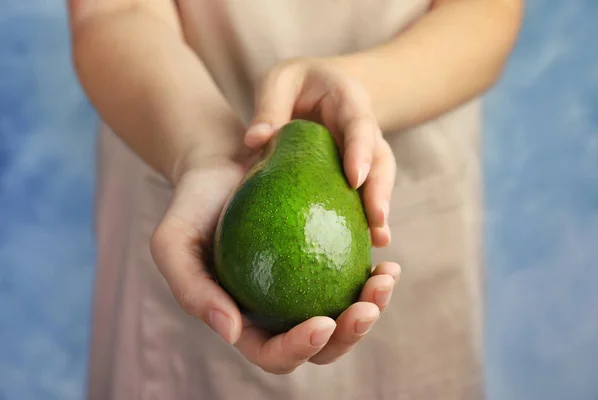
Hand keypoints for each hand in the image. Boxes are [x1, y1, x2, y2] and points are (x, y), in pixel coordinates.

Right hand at [150, 149, 399, 373]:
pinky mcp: (324, 256)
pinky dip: (373, 275)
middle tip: (367, 308)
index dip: (299, 349)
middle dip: (349, 337)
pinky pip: (353, 275)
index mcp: (244, 320)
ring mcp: (305, 285)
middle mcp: (278, 310)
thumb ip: (192, 289)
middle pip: (320, 344)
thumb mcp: (173, 243)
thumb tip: (231, 332)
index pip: (273, 352)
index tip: (322, 323)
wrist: (220, 164)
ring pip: (345, 313)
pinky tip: (385, 258)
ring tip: (386, 279)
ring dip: (372, 306)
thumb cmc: (193, 204)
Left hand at [245, 58, 395, 247]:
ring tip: (379, 241)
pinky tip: (363, 245)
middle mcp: (365, 128)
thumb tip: (254, 141)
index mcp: (348, 99)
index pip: (359, 125)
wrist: (322, 86)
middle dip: (380, 190)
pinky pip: (364, 193)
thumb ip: (270, 106)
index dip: (360, 151)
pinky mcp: (357, 171)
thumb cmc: (297, 83)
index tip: (354, 180)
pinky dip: (364, 217)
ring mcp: (365, 152)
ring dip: (379, 209)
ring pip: (379, 180)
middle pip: (380, 159)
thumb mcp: (281, 81)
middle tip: (378, 221)